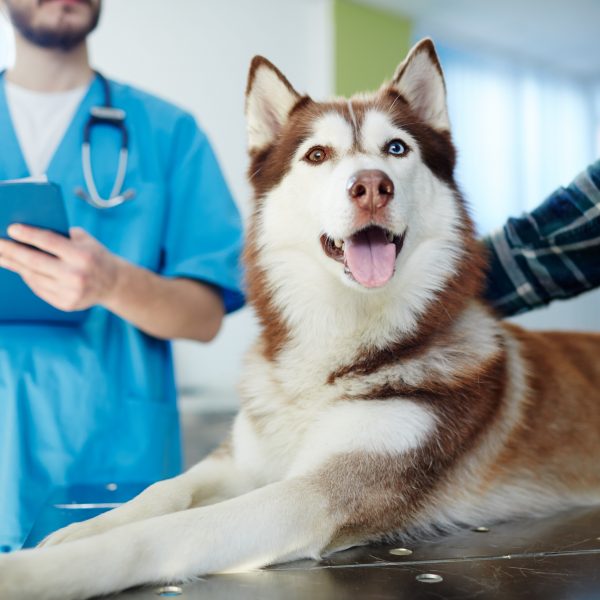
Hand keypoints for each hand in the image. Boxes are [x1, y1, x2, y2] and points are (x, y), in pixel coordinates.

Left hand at [0, 225, 122, 310]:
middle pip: (35, 262)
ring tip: (1, 256)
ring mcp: (70, 292)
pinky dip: (28, 278)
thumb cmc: (95, 256)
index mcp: (83, 256)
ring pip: (33, 276)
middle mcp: (76, 275)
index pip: (49, 242)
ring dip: (15, 265)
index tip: (11, 229)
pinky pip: (39, 289)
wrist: (114, 284)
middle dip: (11, 251)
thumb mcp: (85, 240)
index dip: (29, 235)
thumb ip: (62, 235)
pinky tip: (19, 269)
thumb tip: (27, 232)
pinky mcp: (66, 304)